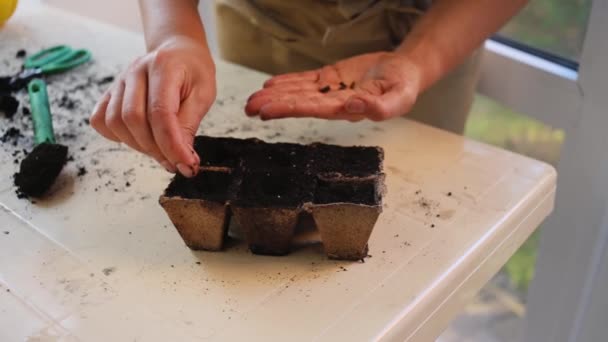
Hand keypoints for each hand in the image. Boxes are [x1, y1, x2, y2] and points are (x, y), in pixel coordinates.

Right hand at [90, 36, 215, 176]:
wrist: (178, 51)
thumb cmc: (193, 72)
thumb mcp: (203, 94)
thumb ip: (190, 124)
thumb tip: (182, 159)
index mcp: (163, 67)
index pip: (161, 113)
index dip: (172, 145)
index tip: (187, 166)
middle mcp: (135, 71)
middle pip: (133, 119)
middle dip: (157, 149)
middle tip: (176, 160)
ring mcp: (119, 81)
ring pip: (115, 123)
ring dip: (139, 145)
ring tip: (161, 149)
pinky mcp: (110, 92)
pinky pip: (101, 120)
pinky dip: (117, 136)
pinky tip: (139, 138)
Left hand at [245, 51, 421, 120]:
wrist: (405, 71)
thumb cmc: (405, 86)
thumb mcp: (401, 97)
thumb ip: (381, 107)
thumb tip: (354, 106)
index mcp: (348, 109)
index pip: (314, 109)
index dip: (290, 109)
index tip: (269, 110)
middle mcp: (334, 103)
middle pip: (299, 103)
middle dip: (274, 106)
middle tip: (249, 109)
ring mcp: (330, 90)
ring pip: (298, 92)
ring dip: (275, 96)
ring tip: (251, 101)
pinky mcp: (331, 77)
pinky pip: (305, 80)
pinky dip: (287, 82)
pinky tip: (270, 85)